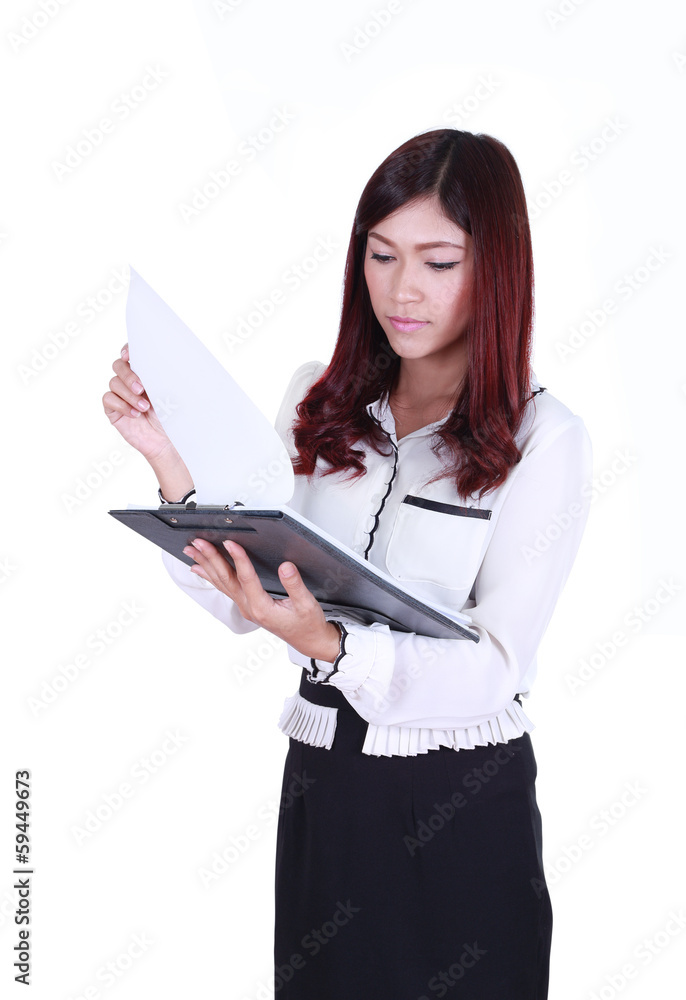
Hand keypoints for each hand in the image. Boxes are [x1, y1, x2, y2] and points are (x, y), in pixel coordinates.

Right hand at [102, 343, 175, 461]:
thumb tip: (159, 364)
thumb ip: (161, 377)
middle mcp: (131, 382)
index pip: (131, 354)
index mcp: (145, 373)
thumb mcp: (170, 395)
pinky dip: (121, 405)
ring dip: (129, 394)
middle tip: (141, 389)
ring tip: (144, 408)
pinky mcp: (114, 410)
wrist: (168, 442)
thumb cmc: (172, 418)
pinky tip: (135, 414)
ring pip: (114, 383)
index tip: (128, 356)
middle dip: (128, 375)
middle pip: (118, 366)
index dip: (127, 350)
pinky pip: (109, 399)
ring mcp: (121, 396)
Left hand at [183, 538, 341, 662]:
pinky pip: (224, 588)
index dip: (238, 559)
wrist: (308, 641)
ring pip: (221, 583)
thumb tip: (286, 566)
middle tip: (198, 542)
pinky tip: (200, 569)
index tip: (230, 543)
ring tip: (191, 551)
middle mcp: (249, 607)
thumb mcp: (307, 604)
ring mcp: (245, 607)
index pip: (246, 578)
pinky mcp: (246, 605)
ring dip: (206, 565)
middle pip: (226, 579)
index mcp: (262, 608)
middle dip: (211, 558)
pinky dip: (211, 576)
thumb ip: (295, 585)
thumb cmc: (307, 624)